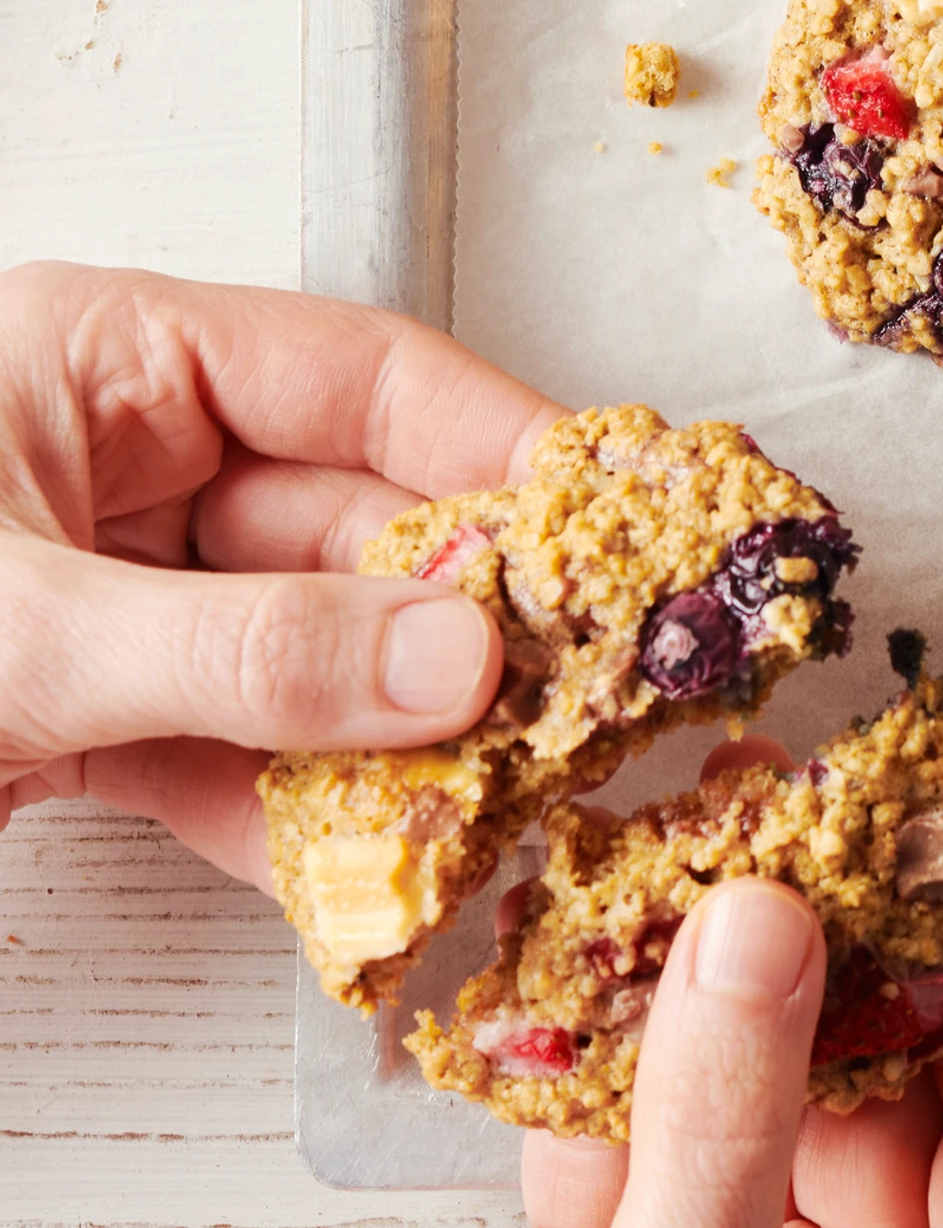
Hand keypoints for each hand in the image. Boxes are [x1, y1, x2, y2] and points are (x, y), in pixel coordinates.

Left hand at [0, 262, 556, 885]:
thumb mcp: (33, 632)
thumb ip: (246, 650)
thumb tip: (448, 662)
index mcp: (105, 358)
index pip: (354, 376)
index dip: (491, 446)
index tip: (601, 521)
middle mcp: (120, 459)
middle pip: (345, 525)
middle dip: (450, 626)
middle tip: (568, 694)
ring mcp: (107, 588)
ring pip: (298, 653)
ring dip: (383, 740)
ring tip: (486, 795)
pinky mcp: (78, 710)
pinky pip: (218, 752)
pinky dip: (284, 819)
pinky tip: (356, 869)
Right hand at [355, 882, 942, 1227]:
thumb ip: (728, 1140)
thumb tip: (770, 926)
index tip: (941, 857)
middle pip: (876, 1094)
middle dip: (829, 950)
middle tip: (793, 813)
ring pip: (734, 1100)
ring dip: (695, 976)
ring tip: (681, 835)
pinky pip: (602, 1145)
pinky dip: (575, 1048)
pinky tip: (563, 951)